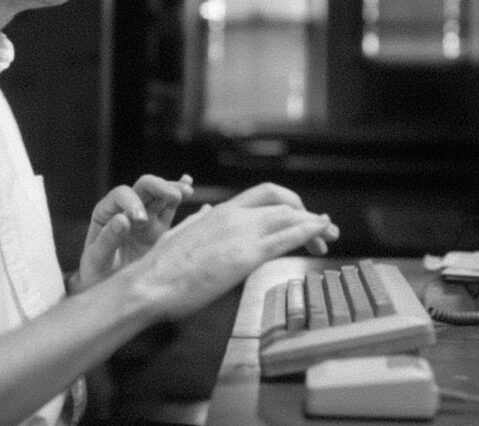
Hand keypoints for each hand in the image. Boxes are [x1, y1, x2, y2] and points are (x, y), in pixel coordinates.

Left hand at [76, 174, 193, 291]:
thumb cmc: (97, 276)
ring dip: (174, 189)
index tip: (141, 220)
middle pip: (145, 187)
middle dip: (160, 188)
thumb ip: (107, 239)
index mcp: (107, 212)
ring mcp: (146, 219)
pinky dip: (179, 195)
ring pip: (161, 196)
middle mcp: (126, 210)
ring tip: (187, 191)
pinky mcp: (160, 231)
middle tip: (175, 196)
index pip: (122, 195)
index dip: (133, 202)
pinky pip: (170, 209)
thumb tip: (123, 219)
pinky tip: (188, 182)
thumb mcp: (97, 260)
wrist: (109, 295)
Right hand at [129, 182, 340, 318]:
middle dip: (308, 214)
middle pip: (284, 203)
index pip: (266, 194)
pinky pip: (287, 238)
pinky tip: (321, 234)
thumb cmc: (161, 268)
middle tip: (325, 230)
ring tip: (329, 238)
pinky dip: (309, 231)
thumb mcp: (181, 234)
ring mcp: (242, 234)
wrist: (149, 284)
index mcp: (221, 211)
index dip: (290, 202)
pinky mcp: (246, 256)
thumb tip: (205, 215)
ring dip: (315, 226)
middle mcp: (234, 216)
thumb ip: (198, 223)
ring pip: (290, 217)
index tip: (302, 216)